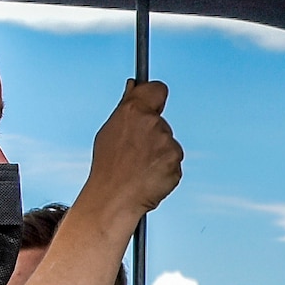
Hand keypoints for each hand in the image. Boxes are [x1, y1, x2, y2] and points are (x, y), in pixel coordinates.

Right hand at [85, 79, 182, 217]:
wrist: (114, 197)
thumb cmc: (109, 167)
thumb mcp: (109, 131)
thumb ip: (126, 107)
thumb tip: (134, 87)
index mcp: (134, 111)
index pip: (157, 89)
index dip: (155, 96)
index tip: (154, 104)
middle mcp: (152, 123)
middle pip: (162, 123)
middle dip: (153, 135)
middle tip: (136, 152)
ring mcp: (166, 143)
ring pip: (169, 144)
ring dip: (160, 154)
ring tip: (140, 167)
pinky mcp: (176, 162)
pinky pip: (174, 162)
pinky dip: (166, 169)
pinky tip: (150, 176)